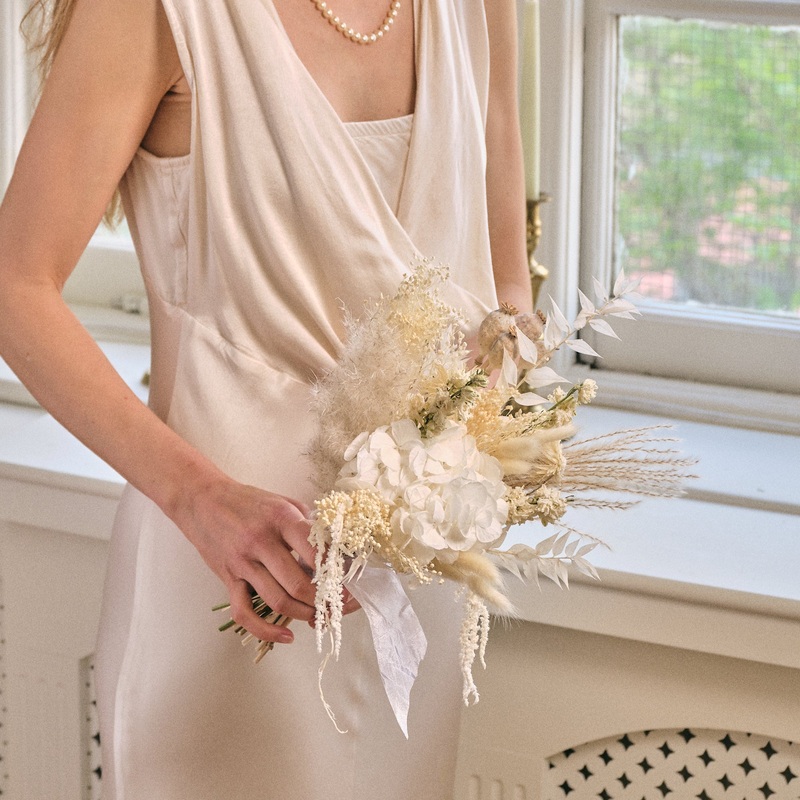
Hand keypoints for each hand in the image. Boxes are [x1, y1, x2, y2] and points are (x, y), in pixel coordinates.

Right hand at [170, 474, 358, 643]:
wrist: (202, 499)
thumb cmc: (247, 501)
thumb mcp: (283, 502)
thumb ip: (307, 524)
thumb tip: (334, 548)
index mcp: (281, 519)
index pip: (316, 552)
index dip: (336, 573)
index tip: (348, 584)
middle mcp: (262, 541)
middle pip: (299, 583)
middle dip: (323, 601)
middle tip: (337, 608)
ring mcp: (243, 562)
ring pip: (278, 600)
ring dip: (303, 614)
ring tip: (318, 618)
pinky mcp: (228, 578)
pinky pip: (245, 612)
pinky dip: (266, 630)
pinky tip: (287, 635)